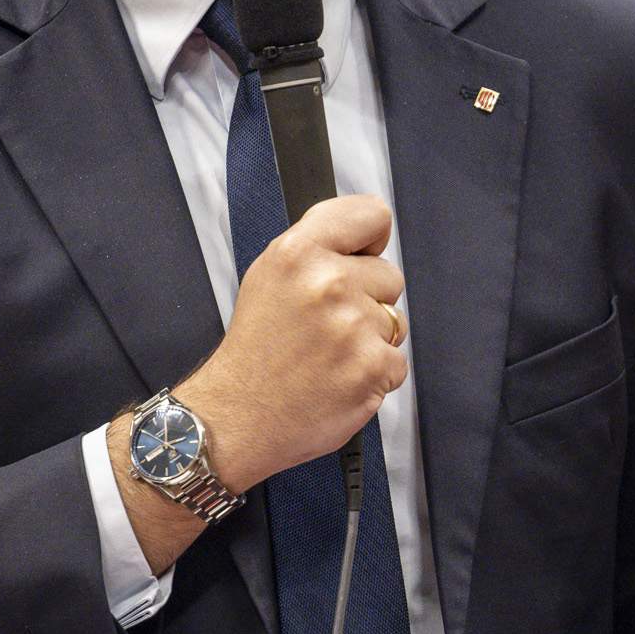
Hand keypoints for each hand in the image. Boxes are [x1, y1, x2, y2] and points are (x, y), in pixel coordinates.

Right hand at [180, 194, 407, 495]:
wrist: (236, 419)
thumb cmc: (254, 352)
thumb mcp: (269, 277)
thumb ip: (317, 250)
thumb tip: (366, 240)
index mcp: (297, 253)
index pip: (372, 215)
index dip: (370, 240)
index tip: (360, 257)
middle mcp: (327, 283)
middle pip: (390, 275)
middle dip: (367, 299)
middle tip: (326, 326)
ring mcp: (353, 327)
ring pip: (395, 321)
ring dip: (371, 340)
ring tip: (328, 356)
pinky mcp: (373, 367)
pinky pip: (397, 362)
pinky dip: (375, 375)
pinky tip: (338, 380)